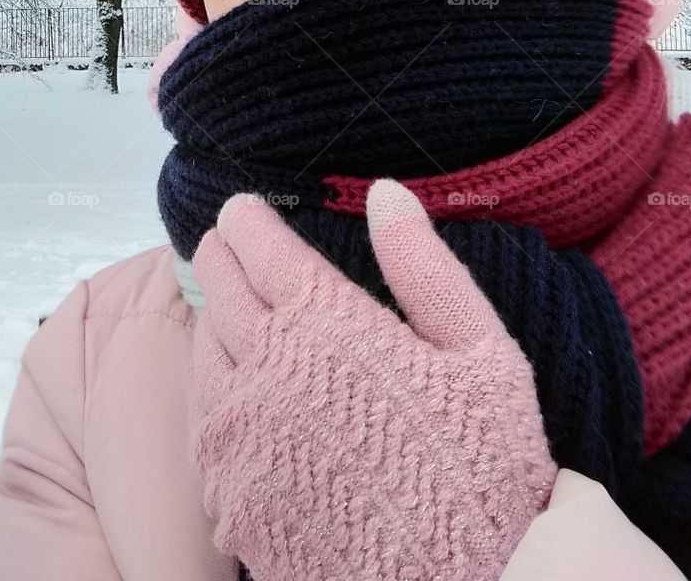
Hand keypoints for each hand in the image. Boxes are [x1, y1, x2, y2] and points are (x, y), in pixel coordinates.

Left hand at [186, 179, 557, 580]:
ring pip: (204, 356)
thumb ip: (424, 266)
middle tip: (221, 244)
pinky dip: (210, 389)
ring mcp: (242, 439)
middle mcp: (268, 373)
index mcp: (327, 327)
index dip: (247, 223)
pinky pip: (204, 424)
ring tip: (225, 306)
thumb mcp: (480, 351)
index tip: (241, 212)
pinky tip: (230, 387)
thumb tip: (386, 194)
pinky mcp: (232, 497)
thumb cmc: (485, 466)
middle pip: (221, 293)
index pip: (262, 250)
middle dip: (220, 259)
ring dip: (212, 321)